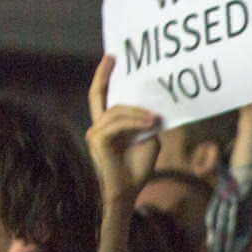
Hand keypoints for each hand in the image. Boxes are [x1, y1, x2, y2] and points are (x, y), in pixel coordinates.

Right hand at [85, 55, 159, 206]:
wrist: (128, 193)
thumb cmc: (137, 170)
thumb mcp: (149, 141)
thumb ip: (147, 123)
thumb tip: (153, 108)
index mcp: (108, 126)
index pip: (103, 97)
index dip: (104, 76)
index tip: (112, 58)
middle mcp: (98, 126)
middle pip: (104, 97)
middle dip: (109, 77)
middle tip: (118, 59)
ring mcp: (96, 132)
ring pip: (117, 111)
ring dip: (139, 112)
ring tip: (155, 118)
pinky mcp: (99, 139)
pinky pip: (118, 123)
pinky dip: (135, 121)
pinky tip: (150, 124)